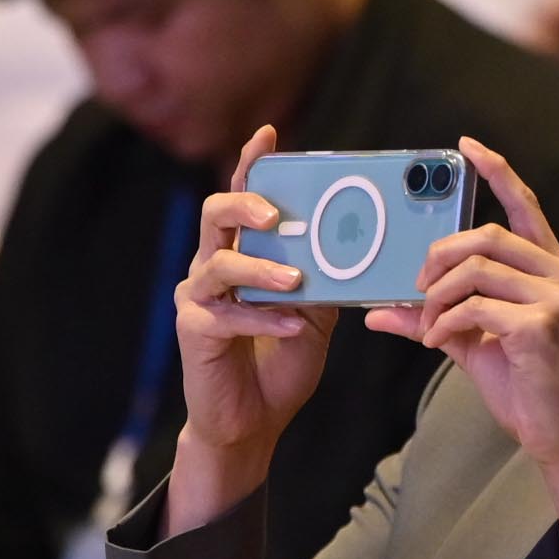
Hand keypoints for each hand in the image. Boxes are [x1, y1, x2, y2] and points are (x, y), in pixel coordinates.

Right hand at [169, 124, 339, 532]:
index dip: (251, 164)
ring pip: (218, 263)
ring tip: (296, 281)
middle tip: (278, 214)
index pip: (243, 198)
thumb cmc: (280, 363)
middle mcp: (212, 268)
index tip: (269, 134)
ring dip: (262, 268)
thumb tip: (363, 245)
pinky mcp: (194, 332)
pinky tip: (293, 326)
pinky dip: (263, 318)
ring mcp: (199, 299)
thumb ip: (327, 278)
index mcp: (241, 253)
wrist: (253, 424)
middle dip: (246, 205)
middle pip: (215, 215)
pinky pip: (225, 315)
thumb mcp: (315, 314)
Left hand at [366, 138, 558, 544]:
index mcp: (554, 270)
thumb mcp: (476, 345)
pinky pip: (476, 306)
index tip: (467, 148)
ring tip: (429, 321)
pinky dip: (445, 322)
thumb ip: (436, 318)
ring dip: (439, 294)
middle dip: (441, 255)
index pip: (526, 207)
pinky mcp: (543, 325)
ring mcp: (558, 298)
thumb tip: (378, 312)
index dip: (497, 173)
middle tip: (418, 286)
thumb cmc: (529, 389)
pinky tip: (439, 340)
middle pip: (488, 235)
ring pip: (478, 268)